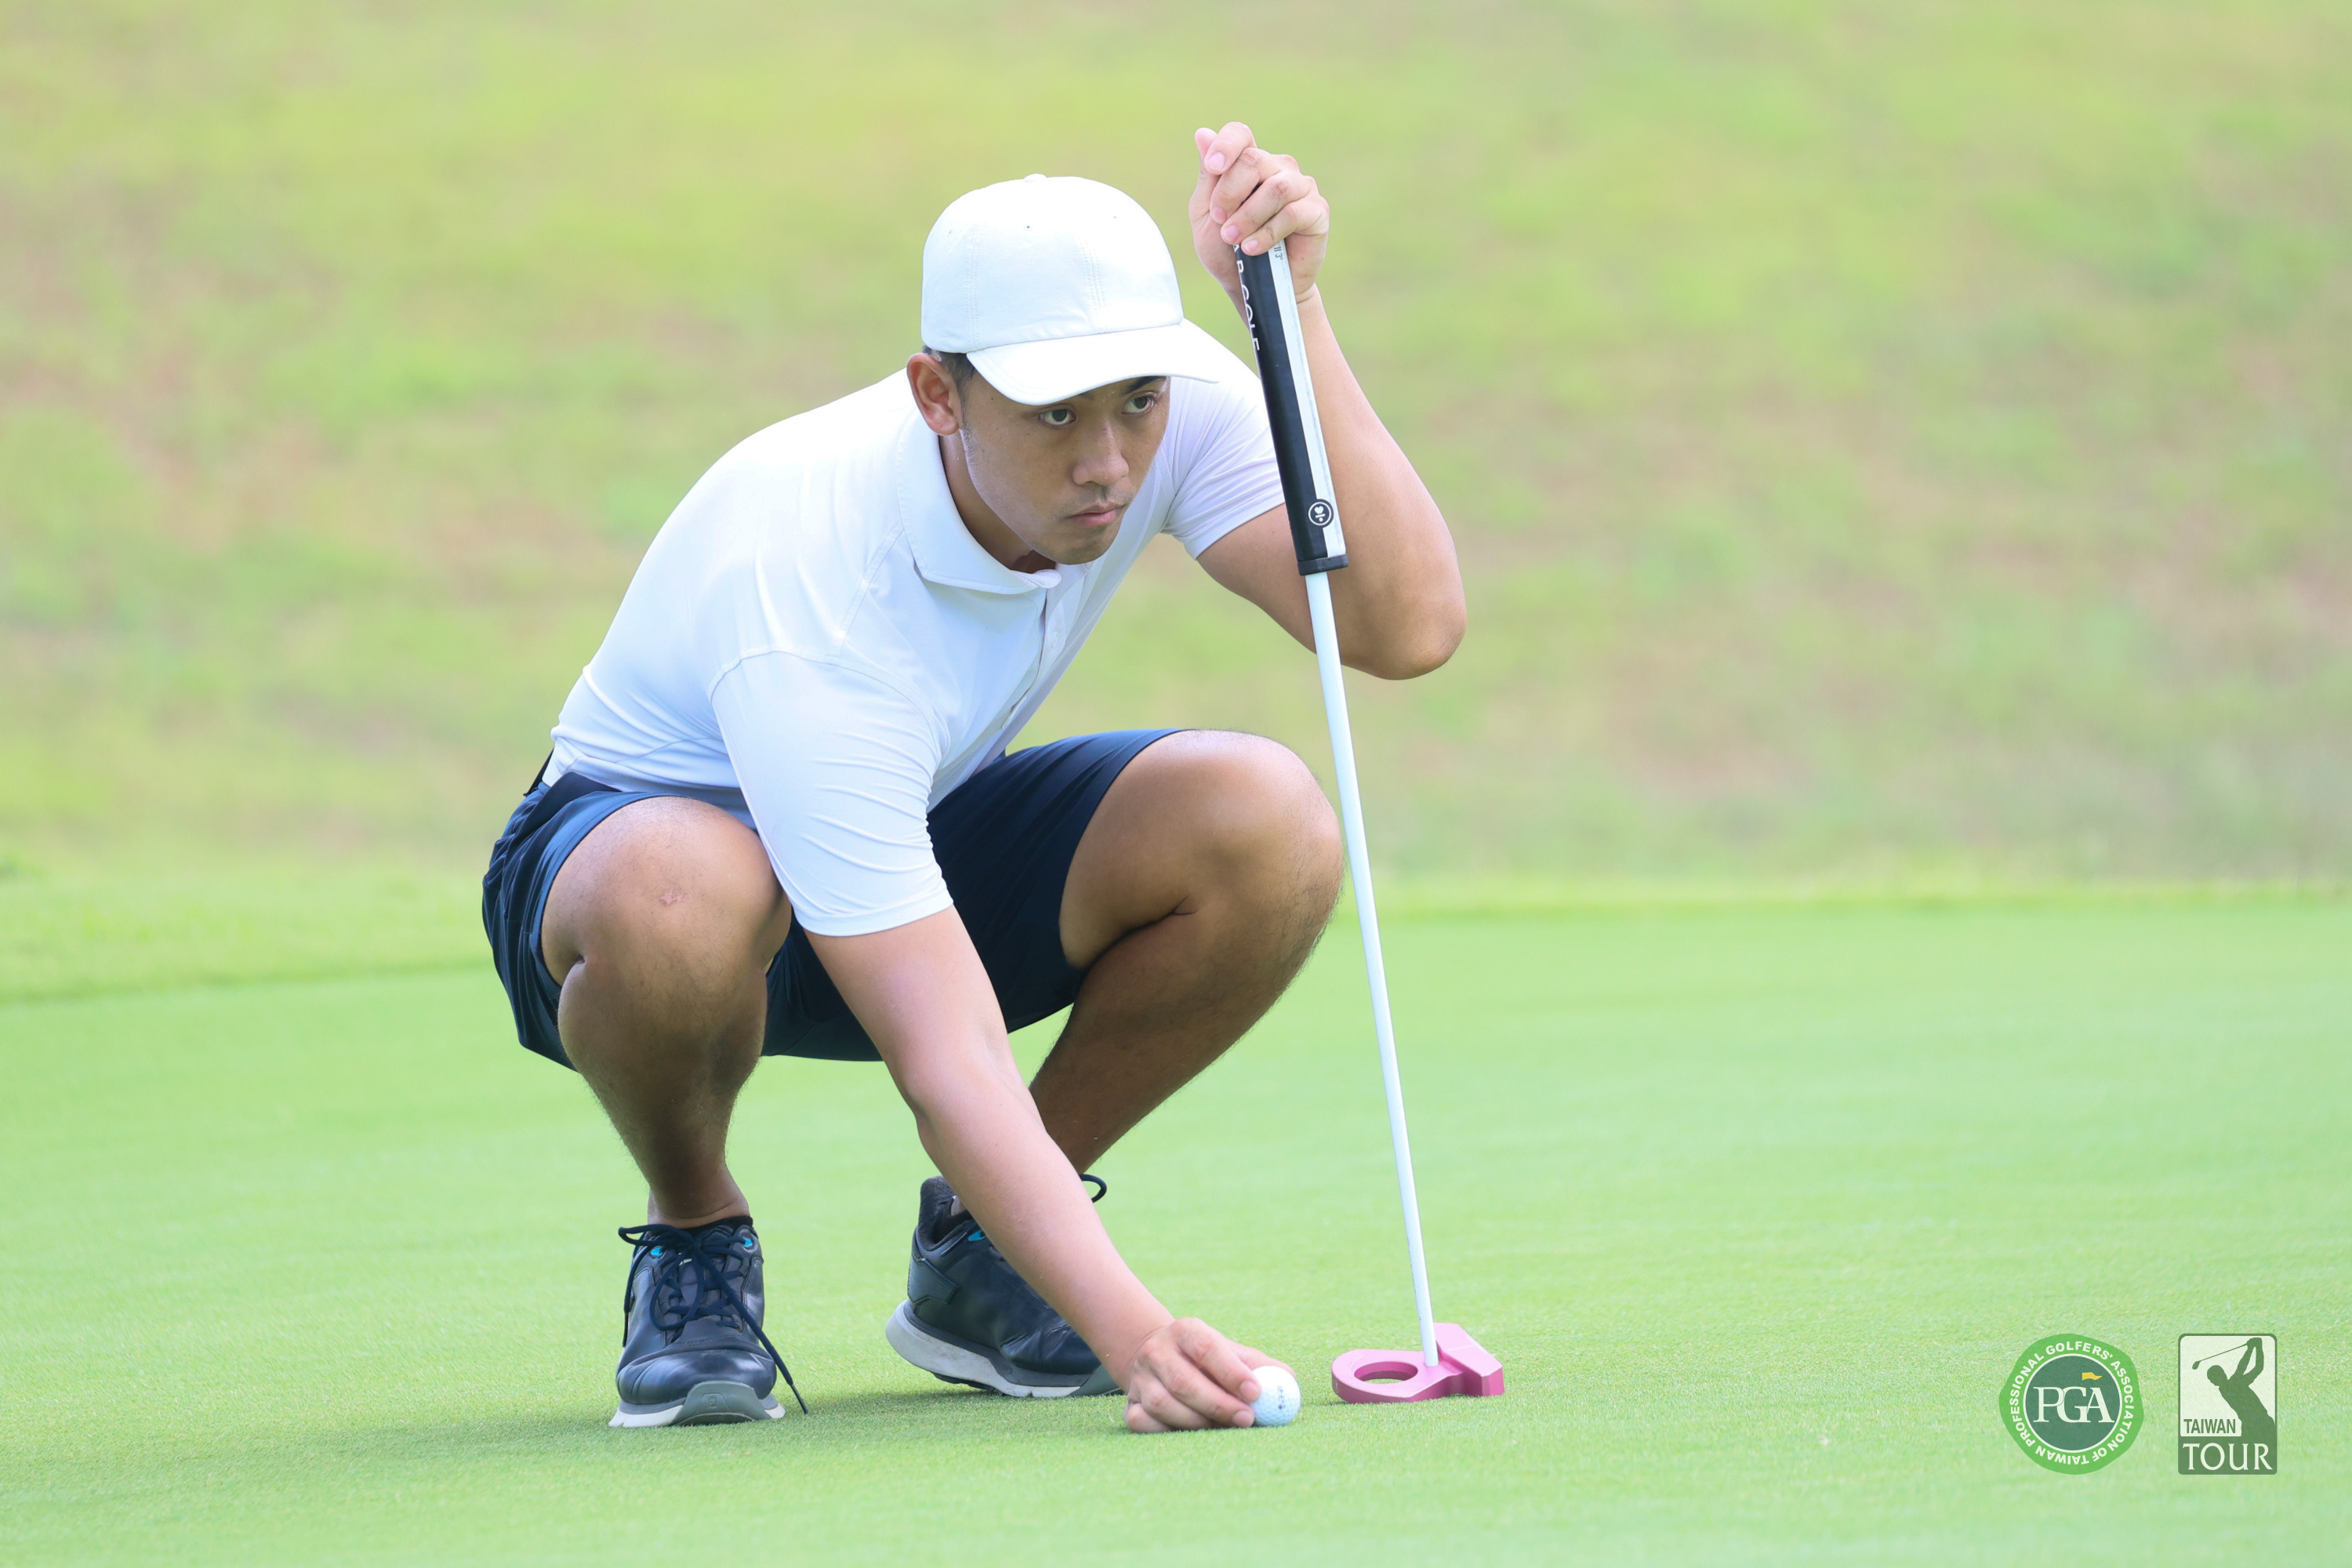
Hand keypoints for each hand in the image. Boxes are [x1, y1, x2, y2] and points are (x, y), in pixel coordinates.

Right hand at [1123, 1316, 1292, 1432]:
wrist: (1160, 1359)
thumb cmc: (1208, 1360)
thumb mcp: (1233, 1353)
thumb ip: (1262, 1367)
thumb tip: (1289, 1382)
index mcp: (1186, 1331)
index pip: (1207, 1348)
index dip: (1232, 1372)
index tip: (1256, 1393)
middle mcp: (1157, 1351)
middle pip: (1184, 1381)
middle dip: (1219, 1404)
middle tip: (1247, 1419)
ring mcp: (1139, 1378)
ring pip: (1164, 1405)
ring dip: (1197, 1421)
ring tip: (1222, 1426)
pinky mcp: (1129, 1404)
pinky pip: (1144, 1423)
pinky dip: (1168, 1431)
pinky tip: (1191, 1432)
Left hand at [1189, 122, 1329, 307]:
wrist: (1254, 289)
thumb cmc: (1228, 252)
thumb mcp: (1206, 216)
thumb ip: (1208, 178)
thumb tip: (1203, 133)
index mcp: (1249, 164)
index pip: (1240, 134)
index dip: (1226, 145)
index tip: (1213, 167)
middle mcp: (1278, 168)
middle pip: (1254, 160)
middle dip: (1230, 193)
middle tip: (1220, 221)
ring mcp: (1301, 187)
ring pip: (1276, 187)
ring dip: (1248, 216)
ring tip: (1234, 239)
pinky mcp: (1317, 211)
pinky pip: (1293, 213)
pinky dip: (1268, 232)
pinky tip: (1253, 249)